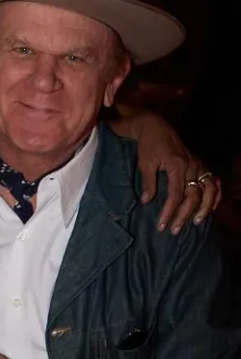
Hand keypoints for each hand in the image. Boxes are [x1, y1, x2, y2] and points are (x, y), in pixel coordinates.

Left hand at [131, 113, 220, 232]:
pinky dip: (215, 195)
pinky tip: (211, 208)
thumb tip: (146, 201)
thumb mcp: (145, 163)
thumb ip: (148, 182)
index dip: (168, 212)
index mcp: (177, 166)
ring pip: (208, 190)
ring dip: (204, 208)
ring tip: (196, 223)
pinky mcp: (200, 165)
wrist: (156, 127)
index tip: (161, 225)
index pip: (175, 195)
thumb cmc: (148, 146)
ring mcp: (198, 166)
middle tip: (174, 230)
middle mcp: (191, 167)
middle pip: (193, 196)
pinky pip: (213, 182)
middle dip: (184, 215)